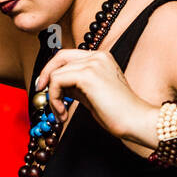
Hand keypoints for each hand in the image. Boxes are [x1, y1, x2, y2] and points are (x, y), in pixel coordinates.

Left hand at [34, 47, 155, 141]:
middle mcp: (97, 56)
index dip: (52, 69)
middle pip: (59, 57)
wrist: (135, 121)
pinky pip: (57, 82)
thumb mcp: (92, 95)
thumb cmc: (118, 113)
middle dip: (46, 75)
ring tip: (60, 114)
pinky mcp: (87, 75)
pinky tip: (62, 113)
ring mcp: (93, 63)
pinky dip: (54, 99)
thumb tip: (58, 86)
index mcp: (101, 58)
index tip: (45, 86)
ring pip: (56, 72)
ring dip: (52, 96)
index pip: (68, 55)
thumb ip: (76, 86)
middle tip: (40, 92)